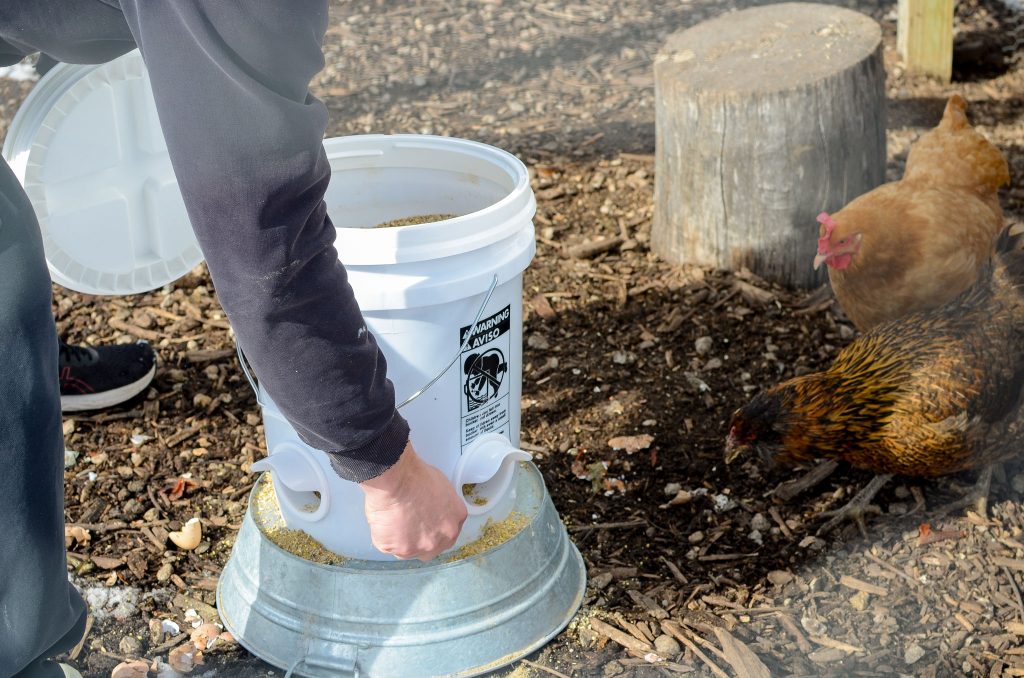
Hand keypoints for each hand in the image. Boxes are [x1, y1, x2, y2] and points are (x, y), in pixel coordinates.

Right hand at [360, 441, 466, 560]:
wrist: (397, 480)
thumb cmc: (416, 477)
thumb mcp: (442, 488)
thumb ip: (441, 507)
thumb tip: (431, 510)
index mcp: (455, 521)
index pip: (446, 535)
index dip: (432, 529)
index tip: (423, 523)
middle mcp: (442, 539)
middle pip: (431, 548)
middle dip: (420, 540)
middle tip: (407, 525)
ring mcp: (420, 547)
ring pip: (408, 550)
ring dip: (400, 539)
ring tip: (392, 518)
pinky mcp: (400, 550)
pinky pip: (389, 547)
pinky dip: (384, 536)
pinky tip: (384, 520)